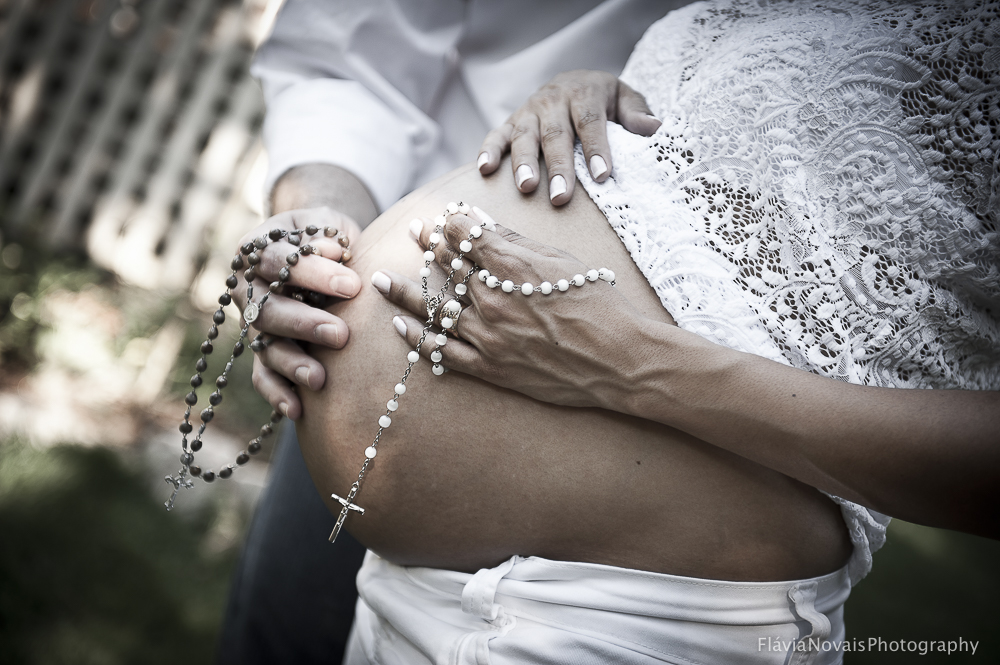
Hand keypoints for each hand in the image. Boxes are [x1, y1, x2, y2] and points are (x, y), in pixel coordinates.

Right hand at [232, 207, 361, 418]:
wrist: (318, 247)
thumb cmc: (327, 235)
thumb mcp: (328, 223)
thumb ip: (327, 236)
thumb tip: (332, 251)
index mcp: (257, 248)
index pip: (278, 260)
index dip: (313, 273)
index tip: (352, 286)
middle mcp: (247, 287)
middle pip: (267, 309)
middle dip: (304, 324)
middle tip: (341, 335)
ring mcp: (253, 322)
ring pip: (265, 345)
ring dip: (292, 363)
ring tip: (320, 380)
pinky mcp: (262, 351)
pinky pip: (263, 375)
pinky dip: (277, 393)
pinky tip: (297, 410)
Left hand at [372, 209, 650, 407]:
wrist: (619, 360)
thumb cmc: (600, 305)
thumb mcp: (563, 262)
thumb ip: (517, 244)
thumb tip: (483, 225)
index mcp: (512, 268)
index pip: (466, 236)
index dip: (448, 223)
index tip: (438, 216)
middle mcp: (493, 300)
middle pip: (446, 268)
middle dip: (427, 247)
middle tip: (411, 233)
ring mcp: (488, 337)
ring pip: (434, 309)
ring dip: (403, 292)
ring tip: (378, 280)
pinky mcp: (491, 367)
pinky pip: (444, 353)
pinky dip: (418, 339)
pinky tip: (400, 326)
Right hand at [476, 70, 660, 205]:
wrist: (574, 80)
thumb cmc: (604, 100)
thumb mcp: (625, 98)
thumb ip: (637, 113)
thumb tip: (654, 129)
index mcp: (584, 92)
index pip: (591, 122)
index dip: (596, 149)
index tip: (603, 177)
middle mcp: (553, 99)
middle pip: (556, 134)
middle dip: (559, 167)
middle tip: (562, 197)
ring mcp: (529, 110)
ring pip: (525, 136)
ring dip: (524, 163)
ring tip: (527, 188)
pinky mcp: (511, 121)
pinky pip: (496, 134)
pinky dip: (488, 150)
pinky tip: (485, 169)